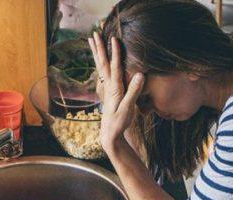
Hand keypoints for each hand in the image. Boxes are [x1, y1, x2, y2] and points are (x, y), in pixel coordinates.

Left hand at [88, 32, 144, 150]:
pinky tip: (98, 58)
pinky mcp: (106, 91)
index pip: (114, 67)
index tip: (114, 39)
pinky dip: (99, 62)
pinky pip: (101, 72)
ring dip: (96, 52)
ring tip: (92, 40)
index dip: (115, 53)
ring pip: (99, 66)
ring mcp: (106, 88)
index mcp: (114, 88)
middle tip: (95, 33)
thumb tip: (141, 74)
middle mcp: (108, 86)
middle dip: (99, 47)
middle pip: (102, 63)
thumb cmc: (120, 122)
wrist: (109, 134)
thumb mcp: (128, 108)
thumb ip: (134, 91)